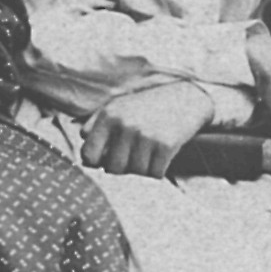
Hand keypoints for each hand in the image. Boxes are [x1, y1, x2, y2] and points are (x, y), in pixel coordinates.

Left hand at [81, 77, 217, 178]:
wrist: (186, 98)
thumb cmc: (146, 106)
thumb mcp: (116, 107)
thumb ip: (95, 126)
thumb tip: (83, 153)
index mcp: (107, 116)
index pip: (88, 155)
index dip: (96, 162)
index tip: (105, 160)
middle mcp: (124, 125)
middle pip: (113, 168)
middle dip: (123, 167)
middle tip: (133, 156)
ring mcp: (145, 135)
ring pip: (136, 172)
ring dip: (143, 167)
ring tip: (149, 151)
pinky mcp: (166, 145)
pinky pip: (155, 173)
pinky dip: (158, 169)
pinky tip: (161, 155)